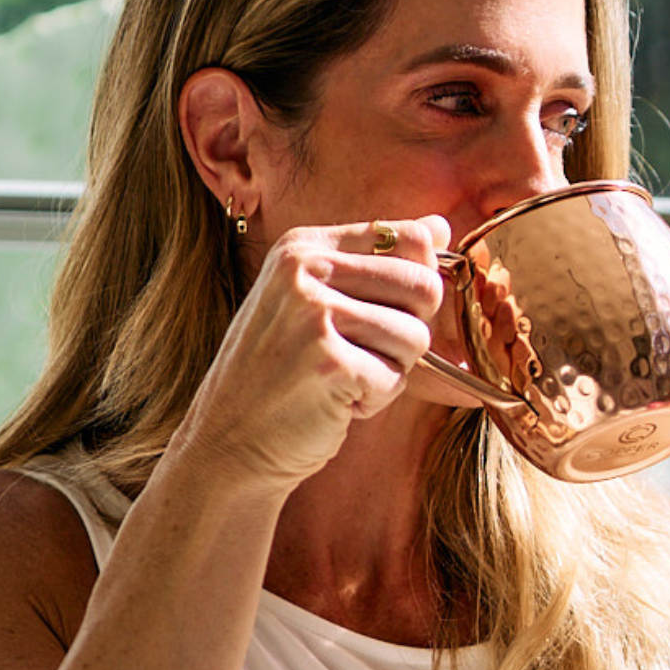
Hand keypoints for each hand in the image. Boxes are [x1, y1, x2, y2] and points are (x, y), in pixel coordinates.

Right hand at [190, 215, 448, 486]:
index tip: (386, 311)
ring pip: (415, 336)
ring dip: (389, 371)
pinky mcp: (328, 363)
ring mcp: (313, 315)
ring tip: (340, 379)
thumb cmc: (279, 374)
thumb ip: (376, 261)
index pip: (411, 238)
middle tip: (360, 354)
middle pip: (424, 286)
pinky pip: (395, 379)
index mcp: (303, 246)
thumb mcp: (314, 300)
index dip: (418, 284)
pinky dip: (373, 401)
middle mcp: (305, 270)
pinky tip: (332, 402)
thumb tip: (441, 227)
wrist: (227, 441)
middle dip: (407, 332)